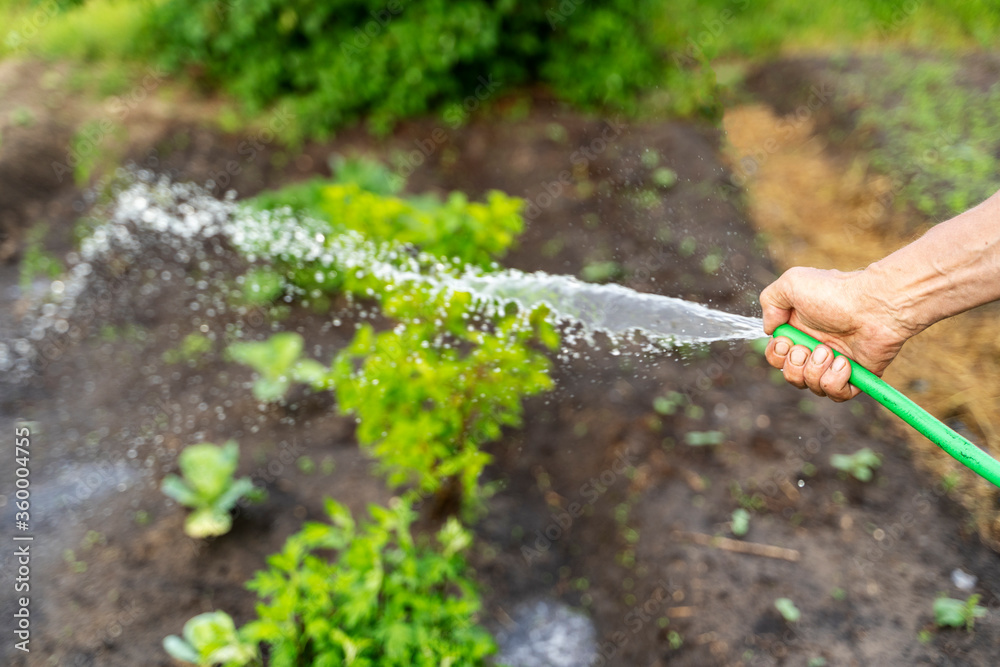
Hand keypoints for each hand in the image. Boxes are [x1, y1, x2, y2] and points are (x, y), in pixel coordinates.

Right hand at [759, 267, 911, 400]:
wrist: (875, 305)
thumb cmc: (835, 292)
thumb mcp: (791, 283)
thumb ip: (769, 301)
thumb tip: (770, 330)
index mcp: (799, 329)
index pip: (776, 356)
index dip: (777, 354)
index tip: (787, 342)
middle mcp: (815, 348)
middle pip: (790, 375)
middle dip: (795, 365)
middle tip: (810, 347)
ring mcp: (835, 363)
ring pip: (810, 386)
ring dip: (816, 370)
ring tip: (830, 351)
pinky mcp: (855, 377)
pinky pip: (835, 395)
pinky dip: (834, 381)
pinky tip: (844, 363)